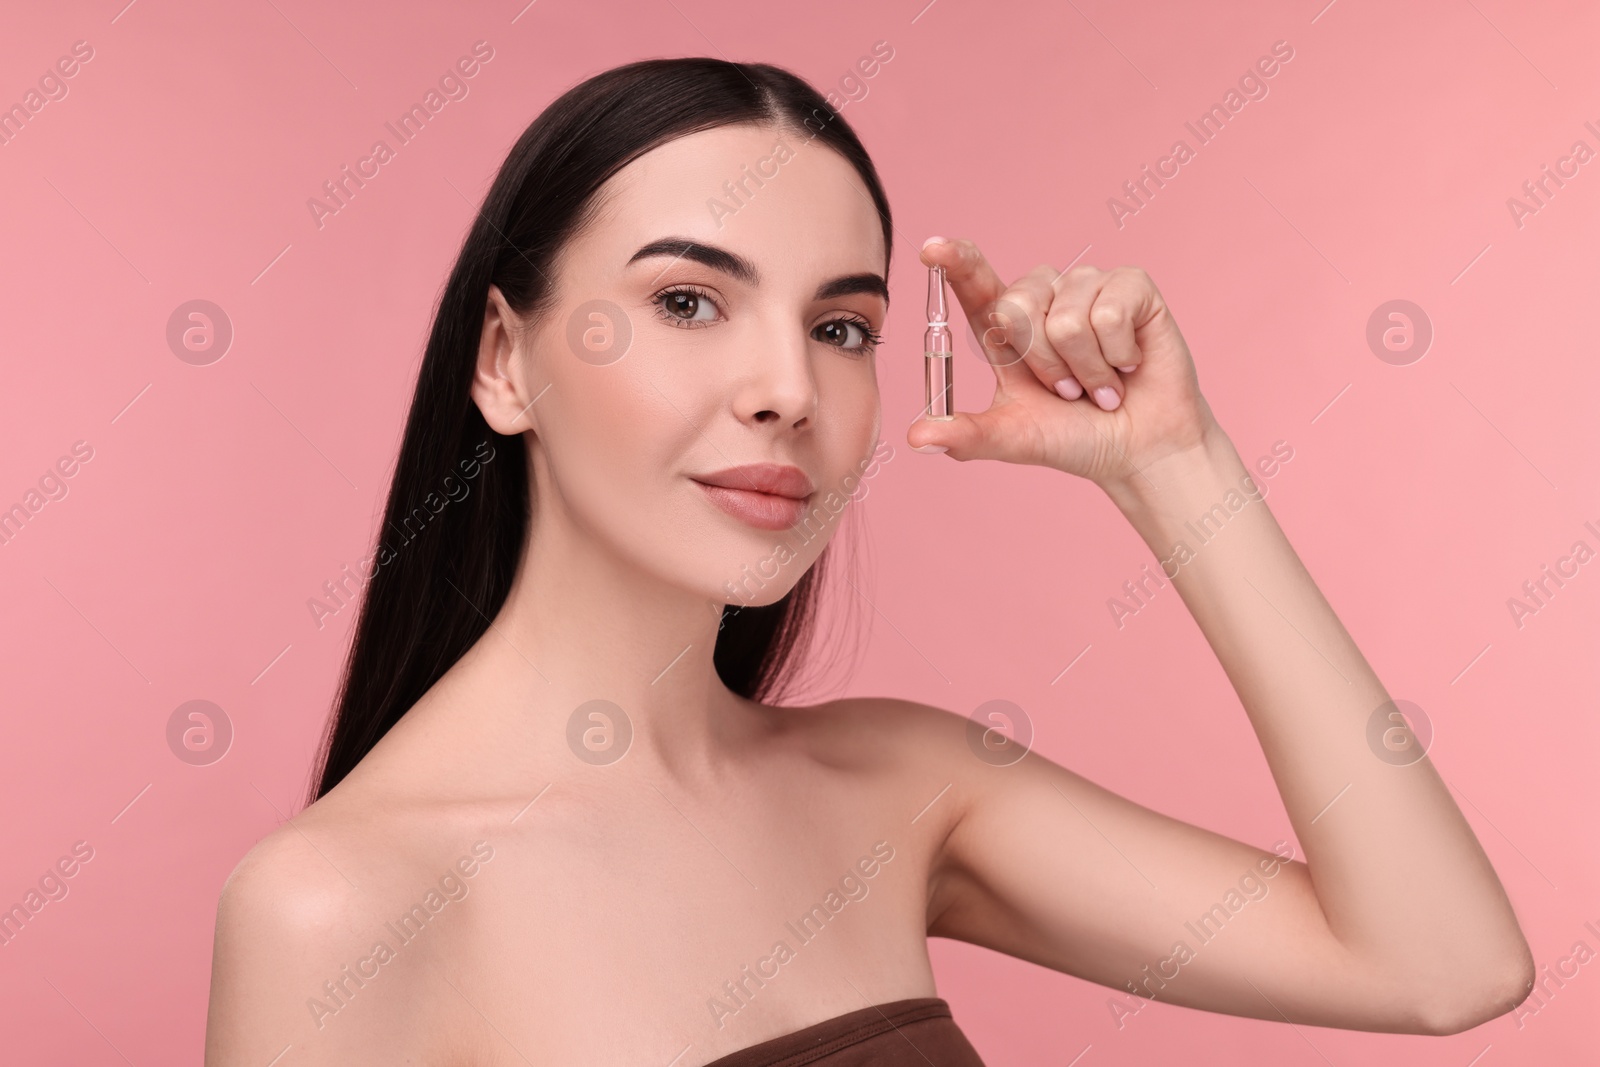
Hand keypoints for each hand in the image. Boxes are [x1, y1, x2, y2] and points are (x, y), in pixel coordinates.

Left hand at [907, 237, 1221, 489]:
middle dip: (1044, 366)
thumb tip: (917, 439)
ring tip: (1101, 383)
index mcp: (1005, 324)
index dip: (955, 261)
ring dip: (1085, 368)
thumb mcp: (1013, 438)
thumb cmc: (1074, 437)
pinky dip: (1118, 354)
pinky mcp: (1132, 284)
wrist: (1140, 448)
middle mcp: (1042, 295)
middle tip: (1068, 391)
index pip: (973, 282)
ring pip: (1065, 319)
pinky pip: (1109, 312)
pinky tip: (1129, 364)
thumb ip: (967, 435)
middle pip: (1016, 306)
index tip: (932, 249)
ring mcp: (1086, 285)